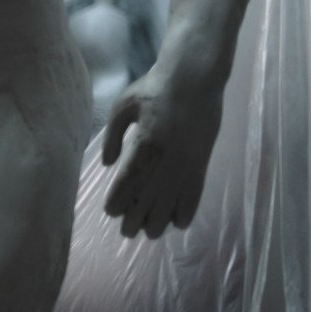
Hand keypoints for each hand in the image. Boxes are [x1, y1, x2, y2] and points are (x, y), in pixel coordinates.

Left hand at [102, 69, 219, 238]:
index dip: (120, 199)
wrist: (195, 79)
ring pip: (174, 199)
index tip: (110, 211)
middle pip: (151, 196)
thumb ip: (112, 135)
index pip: (131, 179)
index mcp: (147, 141)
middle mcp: (170, 156)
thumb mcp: (123, 106)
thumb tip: (108, 164)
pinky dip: (187, 210)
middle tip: (126, 231)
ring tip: (149, 232)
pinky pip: (196, 192)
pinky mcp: (202, 162)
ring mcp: (189, 160)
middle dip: (137, 218)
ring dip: (161, 219)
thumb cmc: (153, 90)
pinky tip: (178, 223)